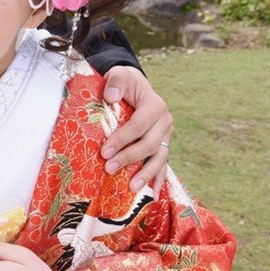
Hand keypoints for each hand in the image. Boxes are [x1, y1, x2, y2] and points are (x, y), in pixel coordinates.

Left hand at [100, 66, 172, 193]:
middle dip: (129, 158)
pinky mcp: (162, 145)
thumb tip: (111, 96)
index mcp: (155, 105)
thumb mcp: (118, 75)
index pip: (139, 125)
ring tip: (132, 188)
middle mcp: (165, 122)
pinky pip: (163, 164)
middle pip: (149, 144)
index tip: (104, 151)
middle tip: (108, 168)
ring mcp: (166, 136)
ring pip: (160, 157)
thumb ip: (115, 82)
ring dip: (146, 174)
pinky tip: (155, 195)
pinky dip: (160, 180)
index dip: (122, 139)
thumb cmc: (123, 82)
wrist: (134, 86)